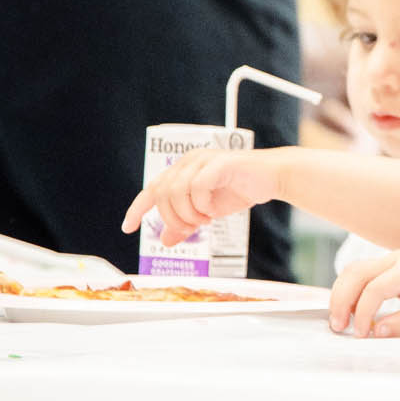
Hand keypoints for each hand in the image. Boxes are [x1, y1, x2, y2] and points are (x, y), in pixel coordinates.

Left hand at [121, 148, 286, 244]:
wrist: (271, 178)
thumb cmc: (240, 190)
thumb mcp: (207, 212)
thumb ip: (185, 223)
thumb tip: (164, 240)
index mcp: (182, 170)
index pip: (152, 189)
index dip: (137, 209)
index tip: (128, 228)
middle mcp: (189, 161)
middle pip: (162, 193)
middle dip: (172, 218)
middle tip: (189, 230)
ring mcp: (204, 160)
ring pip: (177, 191)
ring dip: (188, 214)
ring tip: (204, 221)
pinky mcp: (220, 163)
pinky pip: (198, 187)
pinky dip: (202, 205)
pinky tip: (213, 211)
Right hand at [329, 250, 399, 338]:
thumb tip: (377, 332)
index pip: (375, 288)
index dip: (362, 312)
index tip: (361, 334)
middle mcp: (398, 259)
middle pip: (356, 274)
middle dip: (341, 300)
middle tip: (338, 327)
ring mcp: (392, 261)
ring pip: (354, 271)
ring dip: (342, 295)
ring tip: (339, 321)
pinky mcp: (388, 268)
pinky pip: (361, 275)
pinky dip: (350, 291)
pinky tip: (348, 310)